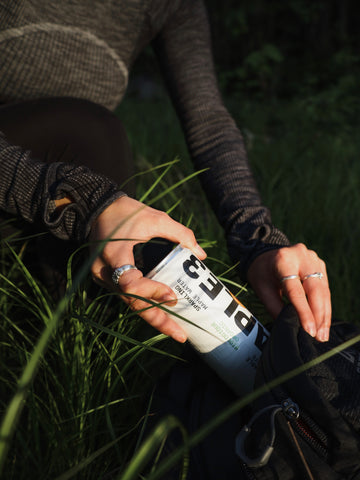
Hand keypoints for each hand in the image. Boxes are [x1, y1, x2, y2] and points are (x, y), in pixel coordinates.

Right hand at [89, 196, 205, 341]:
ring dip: (153, 317)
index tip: (173, 296)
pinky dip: (145, 305)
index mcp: (114, 255)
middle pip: (132, 303)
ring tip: (177, 330)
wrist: (97, 210)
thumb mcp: (155, 218)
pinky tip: (163, 314)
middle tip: (181, 335)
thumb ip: (179, 234)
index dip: (152, 293)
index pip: (131, 283)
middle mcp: (105, 272)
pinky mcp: (108, 279)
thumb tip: (201, 255)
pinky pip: (127, 296)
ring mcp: (104, 278)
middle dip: (158, 320)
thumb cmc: (126, 212)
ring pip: (130, 303)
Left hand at [247, 243, 330, 341]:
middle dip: (318, 315)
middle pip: (315, 289)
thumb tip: (291, 327)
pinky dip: (324, 306)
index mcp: (284, 261)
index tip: (309, 331)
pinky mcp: (320, 264)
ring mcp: (313, 259)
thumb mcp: (262, 289)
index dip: (304, 312)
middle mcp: (302, 257)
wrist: (266, 254)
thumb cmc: (262, 273)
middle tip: (319, 336)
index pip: (296, 290)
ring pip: (323, 290)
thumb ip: (275, 308)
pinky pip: (325, 288)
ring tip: (322, 334)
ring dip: (324, 313)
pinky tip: (323, 322)